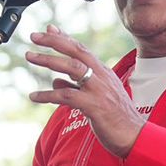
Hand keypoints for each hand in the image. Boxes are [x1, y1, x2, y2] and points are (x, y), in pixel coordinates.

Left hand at [26, 24, 144, 157]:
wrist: (134, 135)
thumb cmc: (116, 117)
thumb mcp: (96, 96)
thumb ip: (76, 85)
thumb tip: (55, 80)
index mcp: (103, 72)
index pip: (81, 49)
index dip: (64, 37)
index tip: (48, 29)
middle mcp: (101, 76)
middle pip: (75, 51)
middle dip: (54, 41)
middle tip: (34, 36)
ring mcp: (98, 90)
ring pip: (71, 68)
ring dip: (48, 60)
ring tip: (30, 56)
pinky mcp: (94, 106)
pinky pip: (67, 96)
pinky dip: (48, 95)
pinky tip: (34, 96)